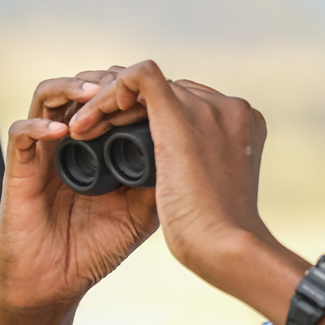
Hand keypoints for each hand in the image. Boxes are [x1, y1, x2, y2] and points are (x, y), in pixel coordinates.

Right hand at [0, 67, 159, 314]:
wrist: (56, 285)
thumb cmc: (97, 248)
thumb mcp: (144, 210)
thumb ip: (161, 177)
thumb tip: (192, 147)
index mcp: (102, 145)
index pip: (115, 98)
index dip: (136, 90)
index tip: (160, 95)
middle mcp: (72, 141)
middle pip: (85, 87)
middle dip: (109, 80)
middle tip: (131, 86)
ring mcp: (44, 152)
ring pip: (49, 95)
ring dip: (74, 88)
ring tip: (98, 94)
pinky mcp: (19, 169)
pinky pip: (20, 133)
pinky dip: (40, 126)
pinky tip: (64, 132)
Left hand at [69, 61, 276, 288]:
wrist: (223, 247)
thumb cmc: (219, 234)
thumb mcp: (213, 192)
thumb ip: (201, 170)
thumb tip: (177, 170)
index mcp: (242, 123)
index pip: (188, 103)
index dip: (149, 117)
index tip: (118, 141)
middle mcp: (228, 107)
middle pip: (168, 90)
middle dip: (125, 107)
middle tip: (91, 134)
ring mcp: (207, 107)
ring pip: (147, 83)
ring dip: (108, 101)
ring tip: (82, 131)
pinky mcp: (179, 112)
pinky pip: (138, 77)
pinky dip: (110, 91)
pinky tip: (91, 118)